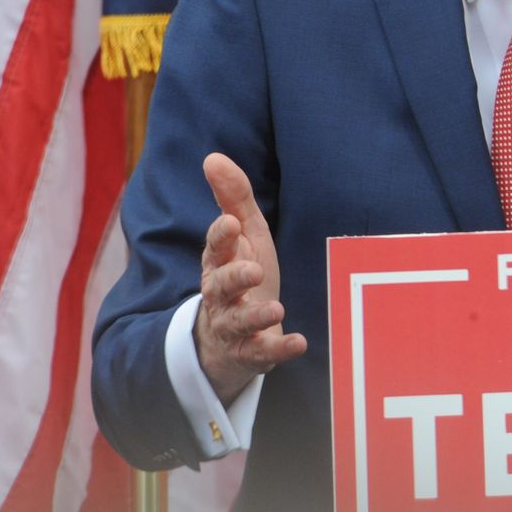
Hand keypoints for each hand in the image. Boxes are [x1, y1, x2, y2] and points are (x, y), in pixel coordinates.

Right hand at [194, 153, 306, 401]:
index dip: (221, 237)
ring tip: (275, 309)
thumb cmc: (240, 272)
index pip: (216, 247)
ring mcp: (234, 325)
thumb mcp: (243, 234)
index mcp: (220, 261)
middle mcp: (221, 294)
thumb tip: (212, 157)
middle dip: (235, 277)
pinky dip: (279, 350)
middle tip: (253, 270)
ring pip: (239, 321)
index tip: (230, 224)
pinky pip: (262, 354)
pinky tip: (298, 342)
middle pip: (222, 285)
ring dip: (256, 315)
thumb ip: (232, 198)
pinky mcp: (250, 352)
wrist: (229, 336)